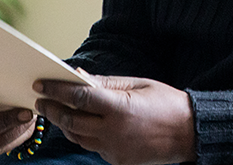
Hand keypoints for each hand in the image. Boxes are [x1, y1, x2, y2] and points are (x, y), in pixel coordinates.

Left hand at [34, 71, 195, 164]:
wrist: (191, 133)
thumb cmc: (166, 103)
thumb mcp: (138, 84)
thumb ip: (107, 82)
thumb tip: (79, 76)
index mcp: (119, 108)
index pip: (78, 97)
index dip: (56, 90)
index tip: (41, 85)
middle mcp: (114, 131)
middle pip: (71, 121)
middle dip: (53, 110)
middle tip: (41, 100)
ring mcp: (115, 150)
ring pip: (78, 138)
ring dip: (65, 125)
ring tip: (57, 112)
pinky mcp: (118, 161)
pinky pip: (93, 147)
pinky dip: (85, 136)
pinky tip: (82, 125)